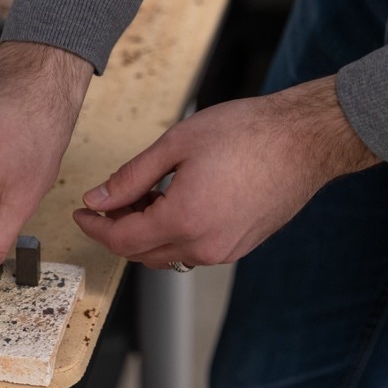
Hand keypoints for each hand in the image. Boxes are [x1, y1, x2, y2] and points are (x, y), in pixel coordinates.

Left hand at [73, 75, 380, 267]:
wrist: (305, 139)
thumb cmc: (247, 133)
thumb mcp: (175, 144)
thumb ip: (130, 177)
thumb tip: (98, 199)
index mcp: (184, 220)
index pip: (121, 239)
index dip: (95, 227)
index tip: (82, 213)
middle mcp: (205, 246)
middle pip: (141, 253)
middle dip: (116, 230)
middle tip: (107, 201)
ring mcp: (225, 251)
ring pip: (167, 255)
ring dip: (145, 234)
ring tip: (140, 197)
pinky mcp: (240, 247)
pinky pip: (192, 250)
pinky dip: (172, 234)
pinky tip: (171, 204)